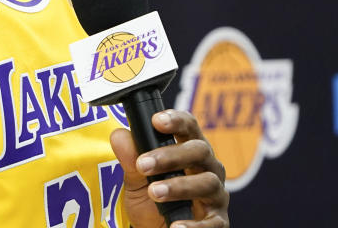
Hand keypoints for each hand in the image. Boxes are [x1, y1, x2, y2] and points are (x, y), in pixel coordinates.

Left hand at [110, 109, 229, 227]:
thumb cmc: (153, 201)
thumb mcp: (137, 180)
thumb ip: (131, 159)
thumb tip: (118, 135)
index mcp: (190, 151)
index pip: (189, 127)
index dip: (176, 120)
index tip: (156, 121)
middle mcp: (209, 168)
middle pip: (199, 151)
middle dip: (171, 155)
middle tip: (143, 164)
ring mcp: (216, 195)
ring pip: (208, 182)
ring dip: (179, 186)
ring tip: (155, 192)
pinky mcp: (219, 222)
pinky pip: (213, 222)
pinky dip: (194, 225)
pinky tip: (175, 226)